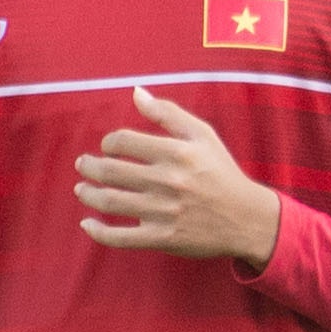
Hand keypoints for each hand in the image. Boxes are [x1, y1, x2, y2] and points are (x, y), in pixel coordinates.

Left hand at [77, 87, 283, 263]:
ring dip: (87, 194)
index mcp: (177, 153)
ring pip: (109, 202)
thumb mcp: (203, 137)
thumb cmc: (222, 173)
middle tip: (83, 165)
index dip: (108, 142)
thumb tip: (136, 93)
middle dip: (89, 166)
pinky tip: (87, 223)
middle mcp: (169, 182)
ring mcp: (164, 212)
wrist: (249, 219)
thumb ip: (169, 113)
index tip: (109, 148)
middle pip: (109, 171)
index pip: (123, 141)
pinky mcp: (163, 238)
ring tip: (81, 189)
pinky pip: (120, 237)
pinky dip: (98, 231)